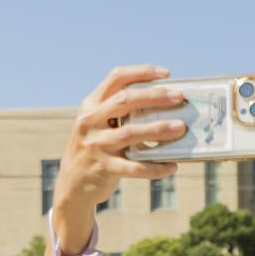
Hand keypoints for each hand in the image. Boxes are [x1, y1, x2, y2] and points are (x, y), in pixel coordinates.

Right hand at [52, 66, 183, 213]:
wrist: (74, 182)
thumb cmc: (97, 148)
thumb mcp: (100, 124)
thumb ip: (121, 112)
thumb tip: (166, 104)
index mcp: (92, 105)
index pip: (116, 78)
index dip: (141, 72)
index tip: (166, 74)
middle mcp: (91, 121)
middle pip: (124, 101)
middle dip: (154, 96)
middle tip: (178, 97)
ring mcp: (96, 144)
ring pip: (130, 133)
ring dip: (158, 129)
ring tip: (180, 128)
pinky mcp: (104, 168)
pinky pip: (134, 167)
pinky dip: (155, 167)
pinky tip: (172, 166)